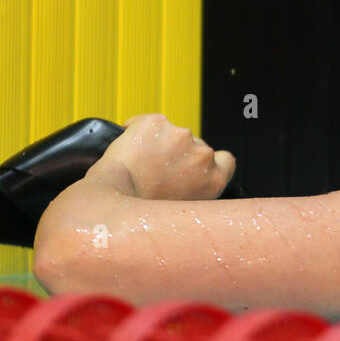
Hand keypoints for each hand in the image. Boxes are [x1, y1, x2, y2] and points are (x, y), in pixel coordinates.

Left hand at [99, 113, 235, 200]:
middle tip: (155, 171)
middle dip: (178, 154)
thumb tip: (189, 183)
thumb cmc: (144, 218)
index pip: (226, 160)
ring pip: (170, 134)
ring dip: (158, 143)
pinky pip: (147, 123)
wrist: (113, 204)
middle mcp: (203, 155)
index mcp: (215, 178)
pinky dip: (137, 132)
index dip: (210, 162)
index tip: (194, 168)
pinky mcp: (156, 122)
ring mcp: (180, 135)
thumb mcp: (185, 213)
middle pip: (195, 146)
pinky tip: (128, 150)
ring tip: (138, 163)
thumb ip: (197, 192)